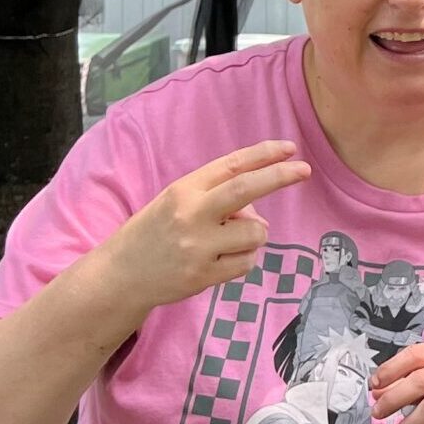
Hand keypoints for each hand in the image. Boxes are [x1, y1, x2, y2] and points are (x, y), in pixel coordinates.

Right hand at [97, 140, 309, 313]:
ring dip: (253, 235)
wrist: (120, 275)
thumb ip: (216, 198)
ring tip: (225, 242)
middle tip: (304, 170)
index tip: (290, 148)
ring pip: (256, 232)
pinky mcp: (204, 274)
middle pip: (246, 189)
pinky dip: (243, 260)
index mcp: (183, 190)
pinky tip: (218, 261)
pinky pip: (248, 262)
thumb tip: (260, 213)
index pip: (231, 165)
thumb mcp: (176, 203)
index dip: (263, 155)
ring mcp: (198, 246)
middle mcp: (191, 214)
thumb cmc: (154, 233)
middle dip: (279, 177)